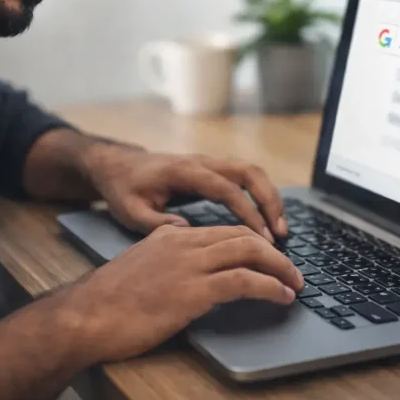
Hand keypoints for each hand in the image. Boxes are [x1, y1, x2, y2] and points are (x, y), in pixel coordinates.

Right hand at [55, 224, 304, 362]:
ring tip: (295, 283)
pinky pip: (244, 281)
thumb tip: (192, 280)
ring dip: (279, 267)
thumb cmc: (107, 303)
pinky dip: (269, 286)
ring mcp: (188, 264)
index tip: (270, 258)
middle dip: (274, 251)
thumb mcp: (141, 271)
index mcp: (171, 236)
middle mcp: (183, 243)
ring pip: (249, 251)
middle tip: (292, 270)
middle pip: (243, 235)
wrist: (85, 316)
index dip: (254, 242)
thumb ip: (167, 265)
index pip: (224, 230)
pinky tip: (281, 296)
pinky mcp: (192, 290)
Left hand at [82, 144, 288, 241]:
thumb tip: (189, 232)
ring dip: (269, 197)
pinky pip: (244, 178)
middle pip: (248, 172)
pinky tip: (267, 221)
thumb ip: (155, 223)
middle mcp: (202, 162)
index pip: (225, 188)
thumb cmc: (124, 189)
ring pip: (251, 172)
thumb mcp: (130, 210)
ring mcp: (209, 164)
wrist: (118, 166)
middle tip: (281, 233)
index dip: (246, 212)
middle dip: (269, 201)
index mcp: (183, 171)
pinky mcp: (212, 170)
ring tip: (281, 229)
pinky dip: (261, 196)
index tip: (261, 237)